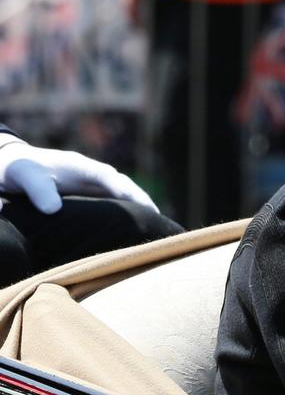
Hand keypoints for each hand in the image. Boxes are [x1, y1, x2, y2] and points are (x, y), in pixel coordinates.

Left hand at [0, 140, 158, 214]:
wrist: (8, 165)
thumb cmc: (18, 169)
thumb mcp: (25, 176)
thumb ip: (39, 190)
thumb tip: (53, 210)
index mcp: (83, 167)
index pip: (113, 180)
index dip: (130, 194)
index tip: (144, 209)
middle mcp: (92, 175)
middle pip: (125, 187)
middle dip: (142, 202)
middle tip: (159, 222)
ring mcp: (91, 184)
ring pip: (121, 195)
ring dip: (137, 208)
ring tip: (152, 227)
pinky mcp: (86, 195)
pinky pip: (111, 203)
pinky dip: (124, 213)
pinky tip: (128, 229)